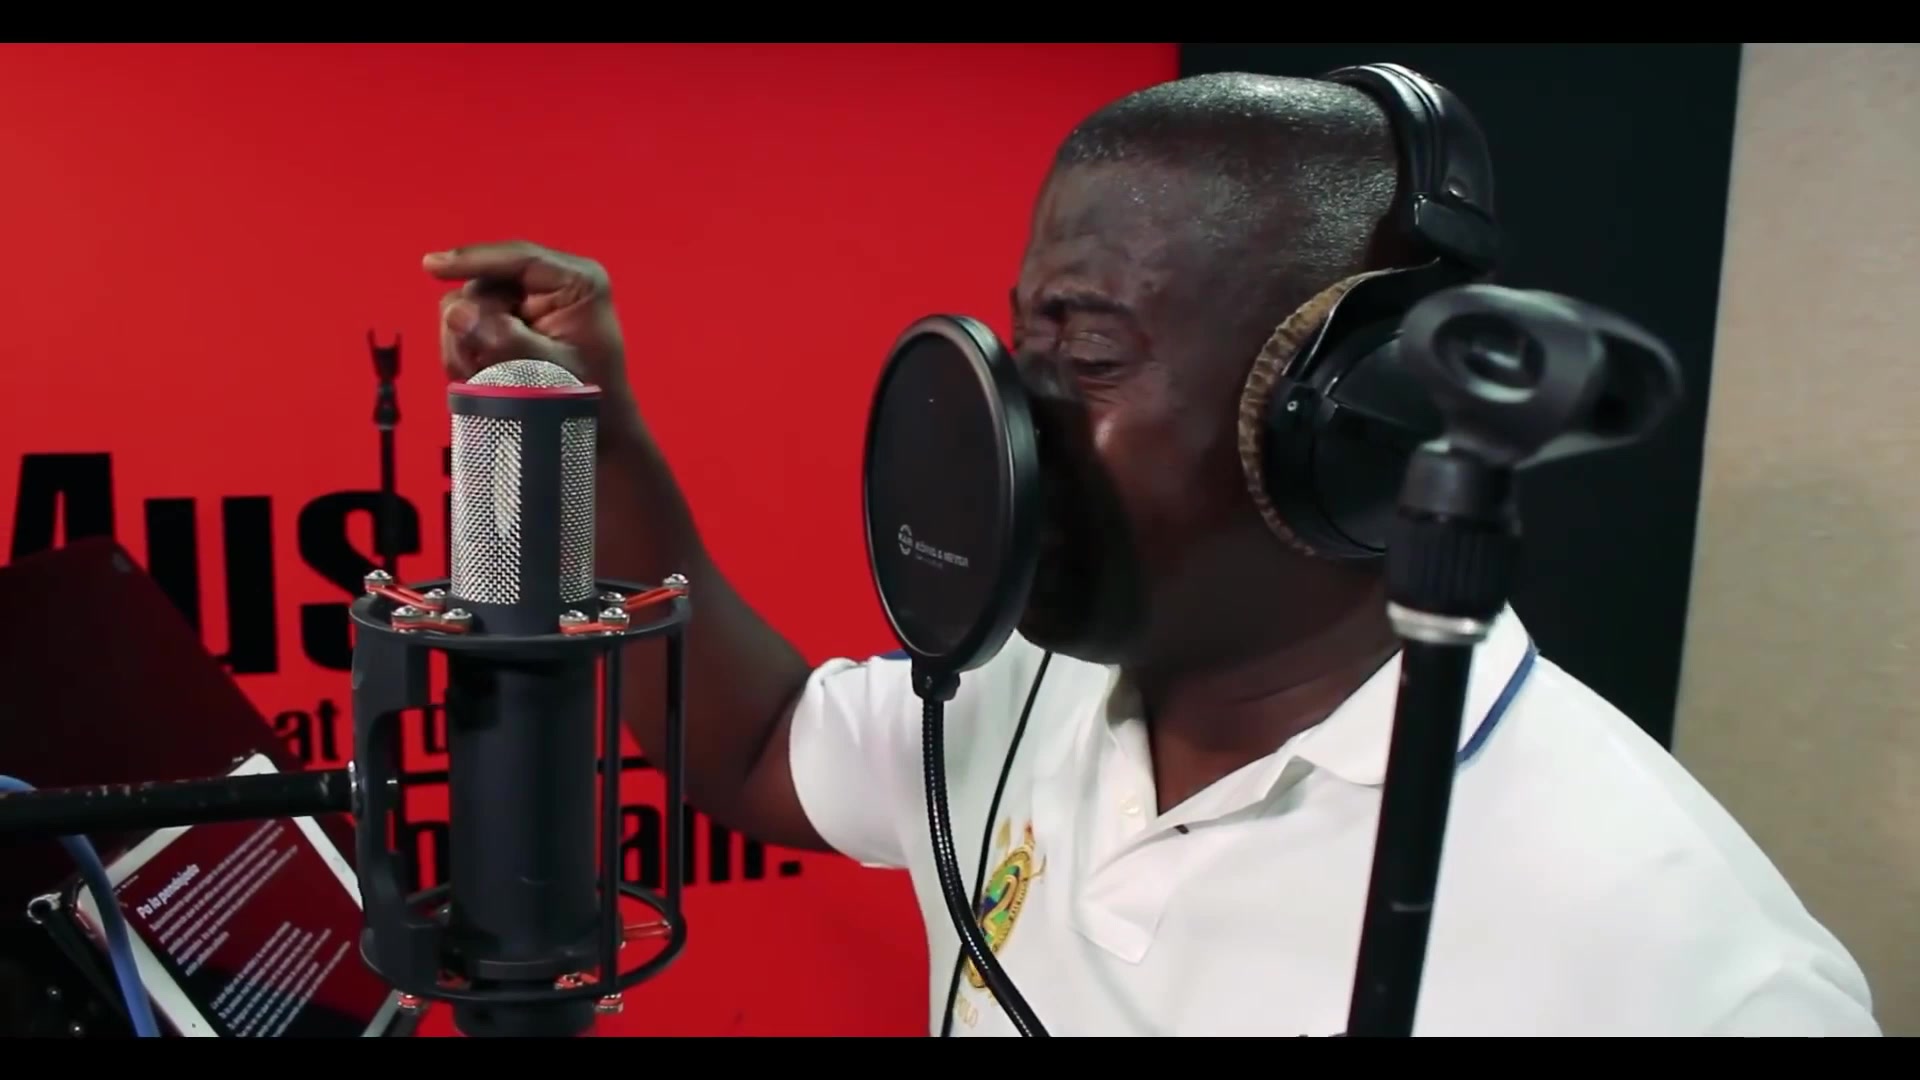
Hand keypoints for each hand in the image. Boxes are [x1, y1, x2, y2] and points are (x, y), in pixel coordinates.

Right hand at [423, 241, 631, 401]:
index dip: (472, 259)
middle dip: (470, 323)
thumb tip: (456, 313)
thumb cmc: (587, 396)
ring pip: (472, 302)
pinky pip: (471, 320)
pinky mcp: (512, 315)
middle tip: (470, 366)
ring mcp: (530, 297)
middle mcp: (554, 280)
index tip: (431, 266)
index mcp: (579, 281)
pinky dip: (466, 348)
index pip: (520, 258)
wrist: (598, 425)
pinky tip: (473, 373)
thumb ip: (505, 341)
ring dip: (464, 340)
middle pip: (487, 282)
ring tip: (474, 375)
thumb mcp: (549, 369)